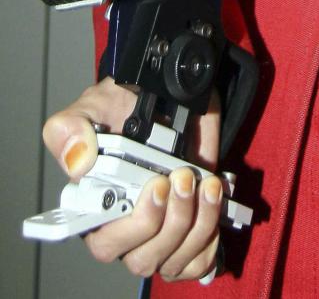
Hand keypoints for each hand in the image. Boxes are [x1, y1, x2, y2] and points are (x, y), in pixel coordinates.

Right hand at [43, 78, 222, 281]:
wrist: (171, 93)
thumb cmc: (124, 106)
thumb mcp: (93, 104)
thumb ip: (70, 128)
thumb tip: (77, 162)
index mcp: (97, 207)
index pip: (105, 244)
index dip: (129, 230)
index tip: (154, 187)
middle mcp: (128, 226)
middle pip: (143, 258)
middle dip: (169, 221)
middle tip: (180, 177)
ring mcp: (161, 229)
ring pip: (174, 259)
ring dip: (197, 223)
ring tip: (204, 183)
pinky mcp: (191, 227)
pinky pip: (199, 260)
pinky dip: (211, 236)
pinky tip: (213, 200)